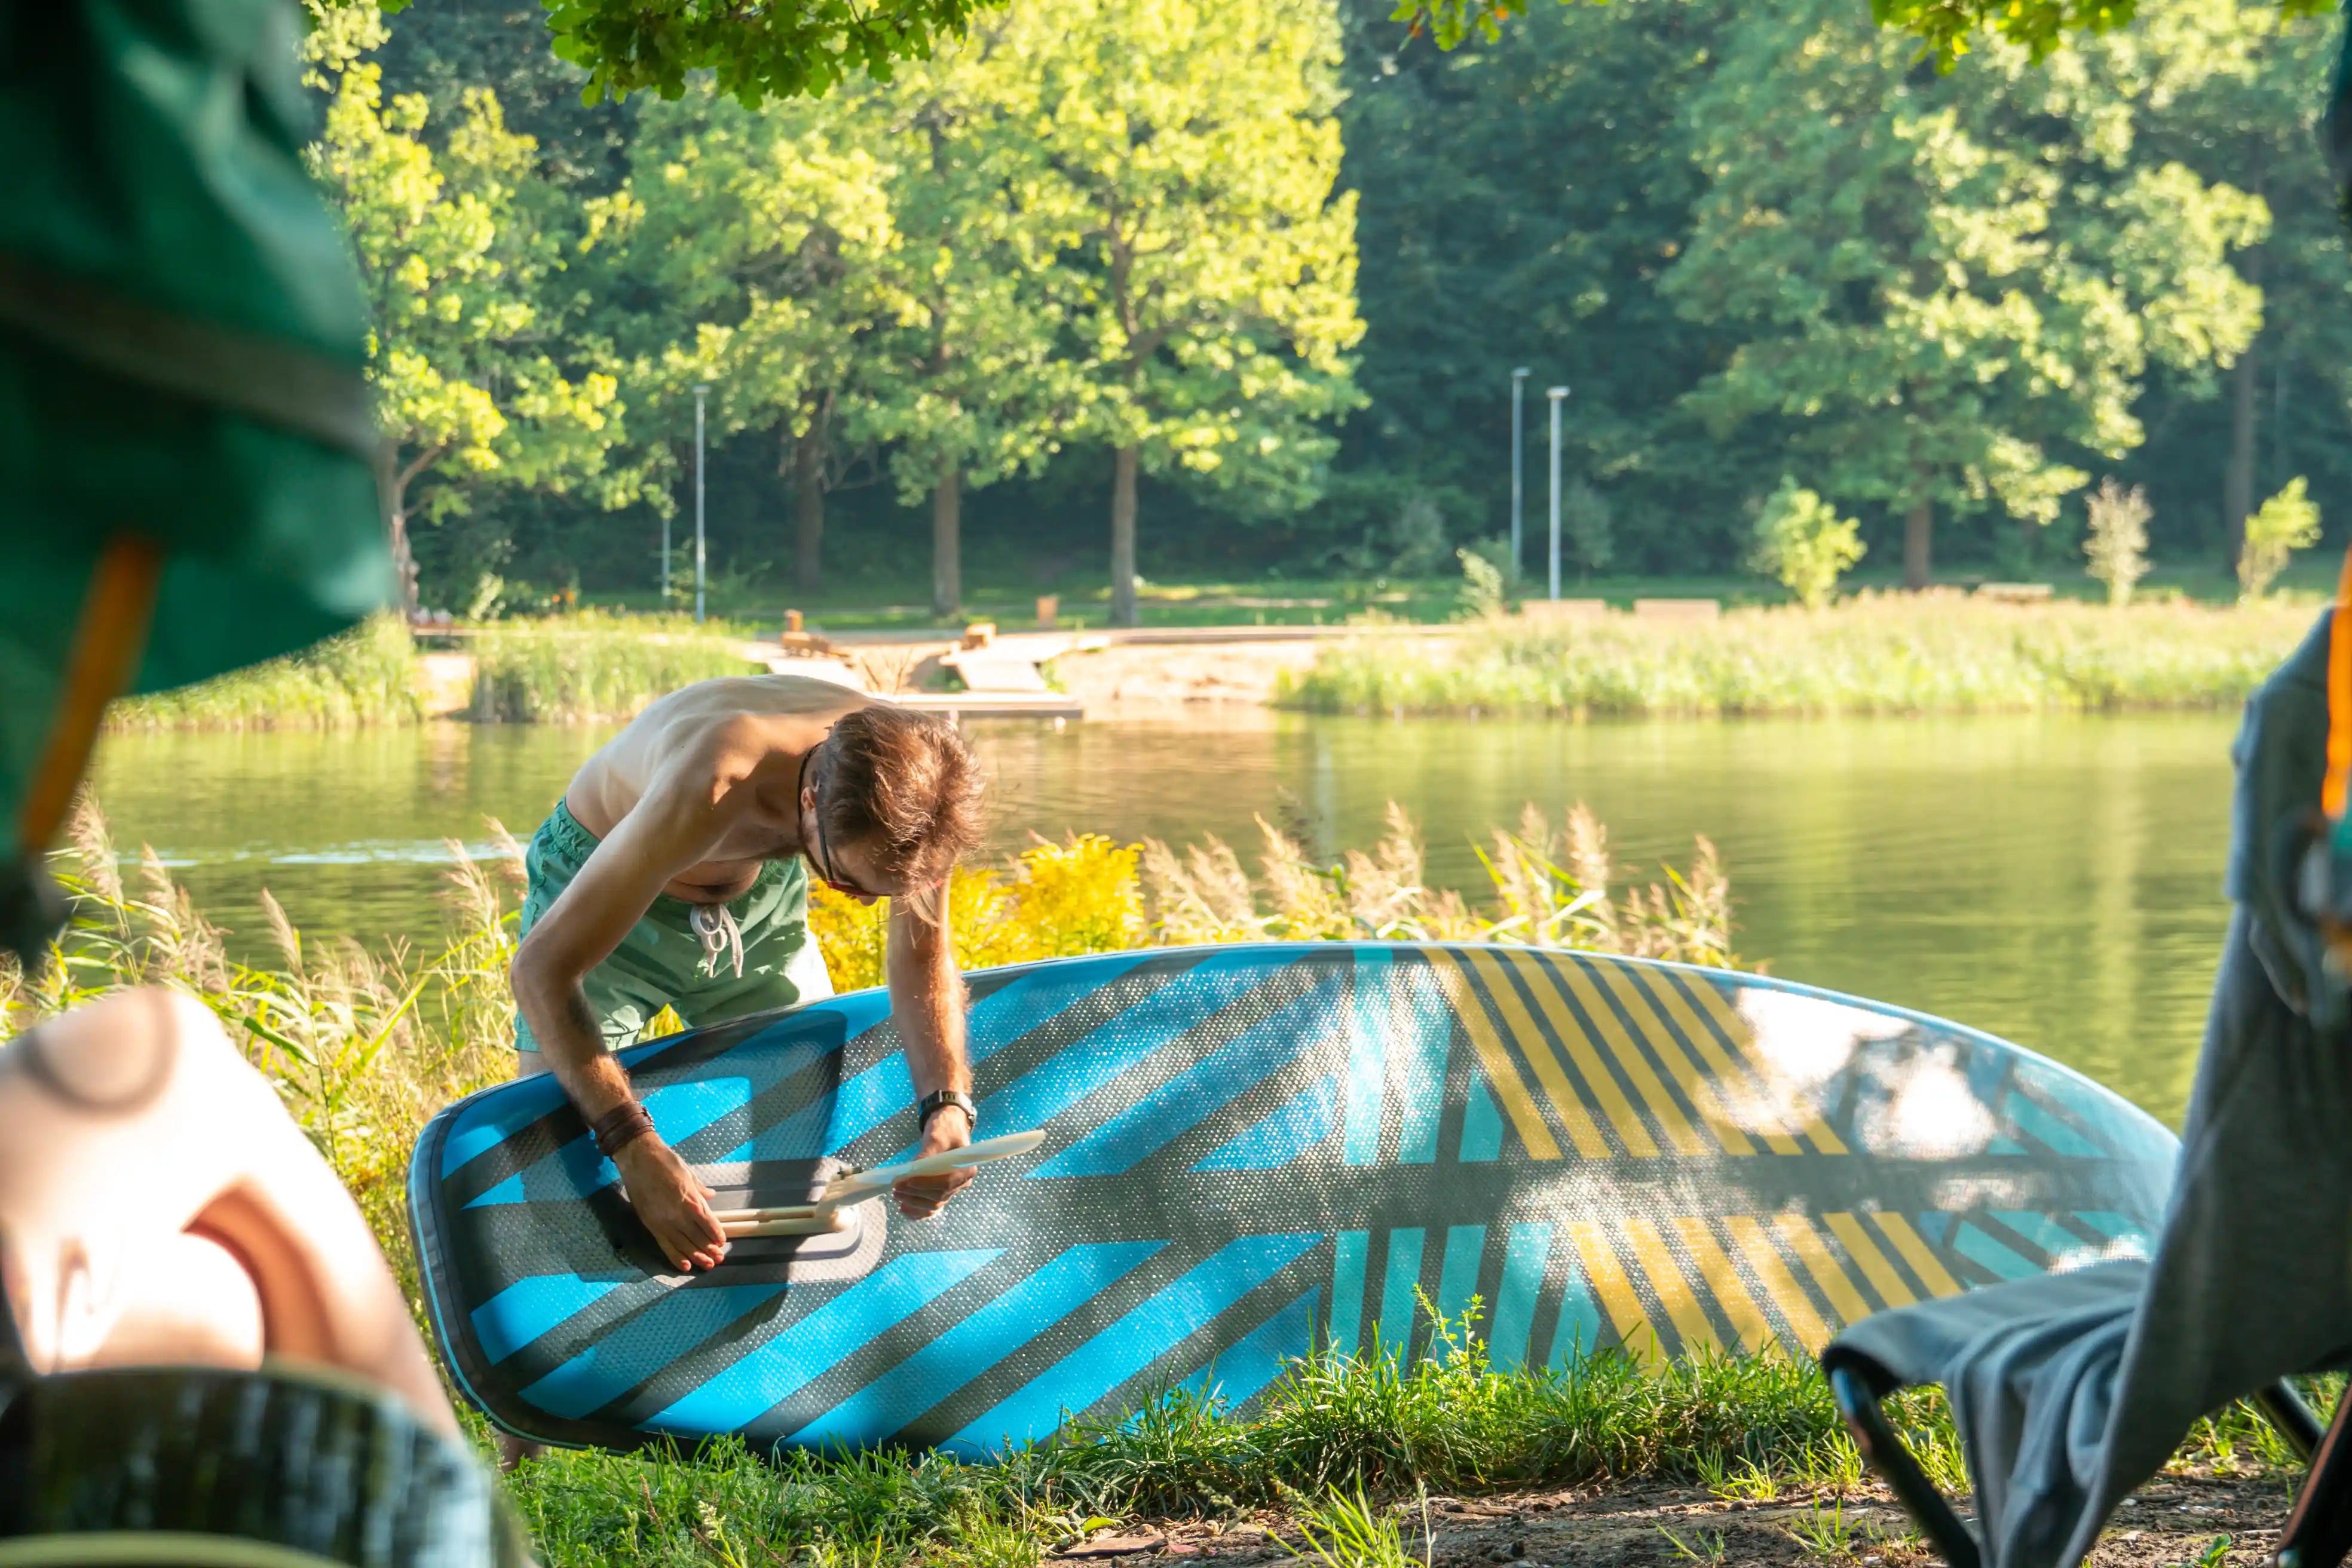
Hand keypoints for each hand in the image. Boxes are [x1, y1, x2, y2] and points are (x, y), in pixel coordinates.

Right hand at [614, 1136, 727, 1271]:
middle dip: (709, 1249)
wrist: (638, 1158)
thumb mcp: (688, 1173)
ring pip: (683, 1245)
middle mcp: (678, 1215)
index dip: (716, 1234)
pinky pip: (665, 1245)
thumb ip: (699, 1188)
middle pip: (697, 1237)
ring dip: (696, 1256)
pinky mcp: (650, 1225)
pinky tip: (684, 1265)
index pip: (708, 1223)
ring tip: (707, 1265)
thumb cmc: (666, 1162)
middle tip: (718, 1259)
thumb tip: (710, 1196)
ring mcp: (663, 1222)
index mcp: (690, 1200)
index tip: (722, 1242)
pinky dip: (675, 1256)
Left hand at [895, 1106, 974, 1219]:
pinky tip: (905, 1210)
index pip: (945, 1183)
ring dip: (914, 1203)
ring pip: (934, 1204)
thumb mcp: (936, 1138)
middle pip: (938, 1196)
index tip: (905, 1182)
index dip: (924, 1185)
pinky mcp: (943, 1190)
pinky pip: (932, 1206)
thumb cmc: (945, 1129)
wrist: (949, 1126)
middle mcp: (962, 1182)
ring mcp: (953, 1188)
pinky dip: (919, 1211)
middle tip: (896, 1189)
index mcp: (966, 1169)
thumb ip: (926, 1156)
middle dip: (915, 1194)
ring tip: (897, 1196)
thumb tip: (910, 1173)